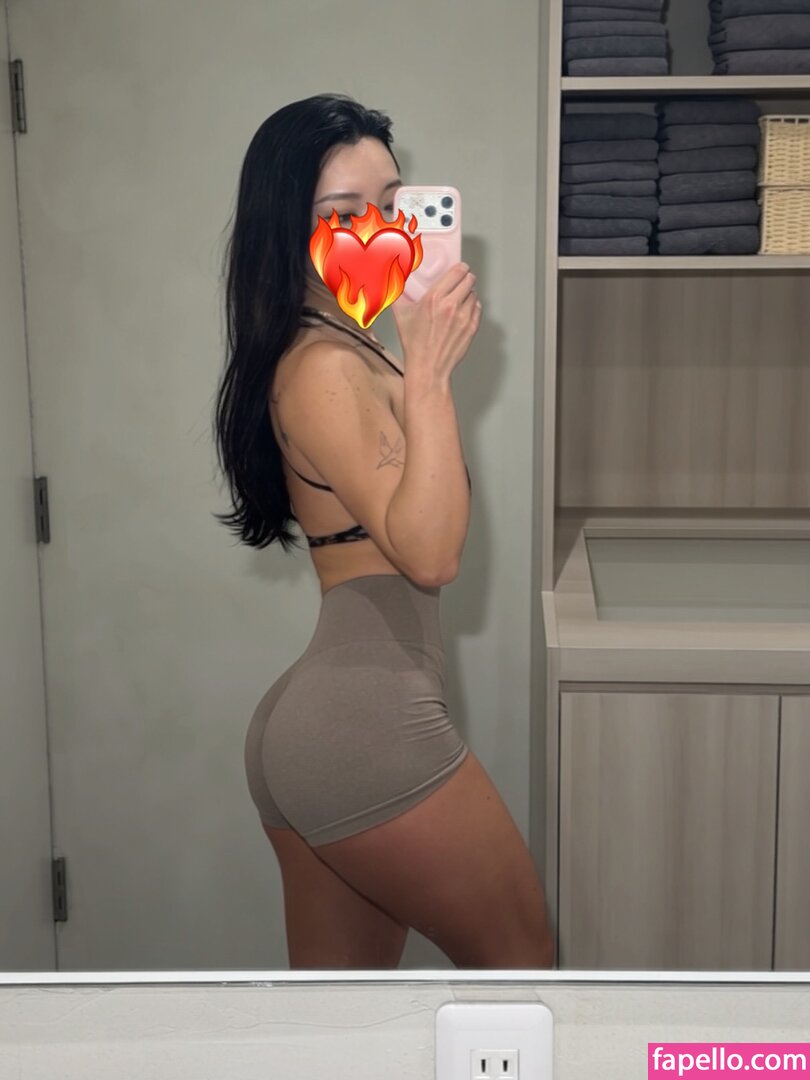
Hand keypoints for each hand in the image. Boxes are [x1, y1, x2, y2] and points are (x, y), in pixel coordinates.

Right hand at [391, 262, 481, 381]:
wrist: (428, 367)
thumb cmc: (414, 344)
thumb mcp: (401, 316)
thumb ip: (396, 295)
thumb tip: (392, 280)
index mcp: (434, 298)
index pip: (457, 272)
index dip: (461, 268)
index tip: (460, 269)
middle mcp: (451, 305)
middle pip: (470, 280)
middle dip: (466, 279)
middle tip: (462, 282)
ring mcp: (463, 317)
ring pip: (474, 294)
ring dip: (469, 294)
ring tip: (461, 299)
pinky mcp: (471, 327)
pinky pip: (477, 309)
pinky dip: (472, 307)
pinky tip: (463, 311)